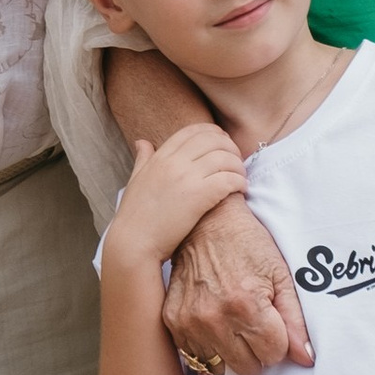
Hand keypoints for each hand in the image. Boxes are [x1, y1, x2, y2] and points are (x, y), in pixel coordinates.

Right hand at [110, 127, 250, 269]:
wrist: (133, 243)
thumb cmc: (134, 216)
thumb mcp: (135, 180)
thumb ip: (143, 159)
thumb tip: (143, 142)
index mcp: (160, 157)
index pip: (192, 132)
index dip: (212, 133)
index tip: (223, 142)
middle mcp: (174, 162)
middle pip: (212, 140)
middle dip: (230, 147)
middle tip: (236, 160)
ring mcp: (186, 178)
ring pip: (224, 158)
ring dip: (238, 165)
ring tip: (241, 177)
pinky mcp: (199, 196)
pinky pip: (228, 179)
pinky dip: (239, 182)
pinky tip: (241, 189)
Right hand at [163, 192, 314, 374]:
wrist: (205, 223)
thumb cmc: (247, 244)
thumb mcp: (280, 275)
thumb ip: (295, 320)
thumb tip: (306, 358)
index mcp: (246, 305)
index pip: (274, 355)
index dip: (278, 340)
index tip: (272, 320)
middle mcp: (215, 318)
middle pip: (249, 368)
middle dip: (257, 349)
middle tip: (253, 322)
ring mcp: (190, 322)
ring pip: (222, 368)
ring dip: (232, 352)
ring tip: (232, 323)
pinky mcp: (173, 322)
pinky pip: (196, 357)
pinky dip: (209, 347)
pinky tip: (214, 323)